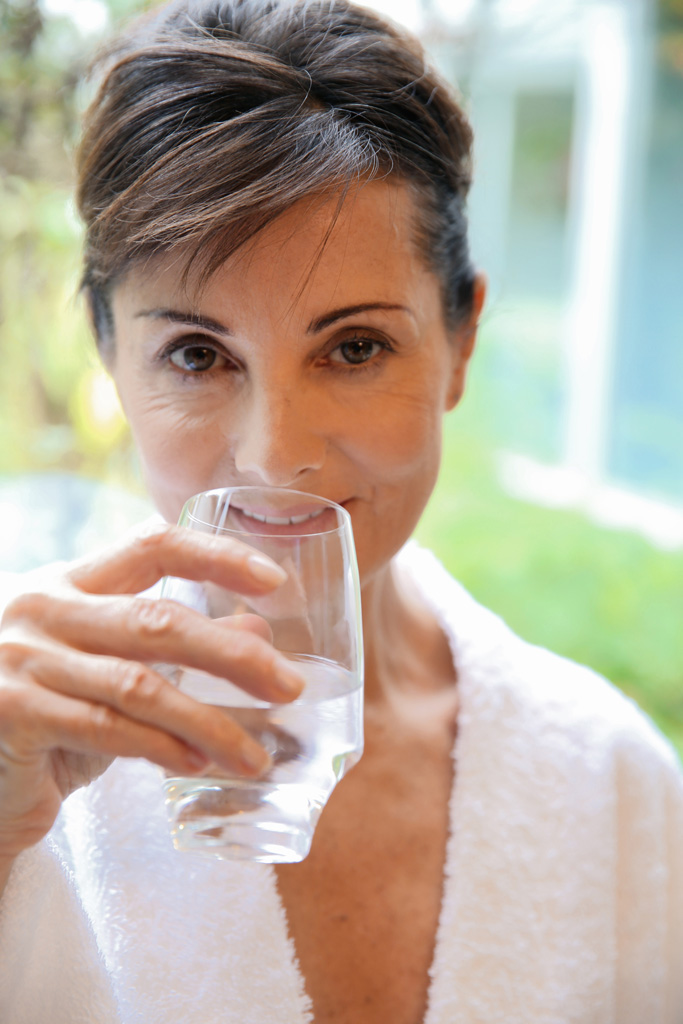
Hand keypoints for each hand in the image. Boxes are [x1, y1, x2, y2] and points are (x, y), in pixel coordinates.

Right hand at [0, 522, 302, 863]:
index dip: (217, 556)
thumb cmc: (49, 712)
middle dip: (233, 655)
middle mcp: (43, 609)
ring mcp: (23, 660)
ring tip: (255, 754)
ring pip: (139, 684)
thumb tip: (259, 632)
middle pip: (157, 619)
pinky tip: (198, 764)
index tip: (274, 580)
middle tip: (289, 686)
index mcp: (70, 582)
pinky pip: (106, 730)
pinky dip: (160, 748)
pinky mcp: (14, 714)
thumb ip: (172, 648)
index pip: (153, 545)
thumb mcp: (110, 668)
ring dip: (208, 723)